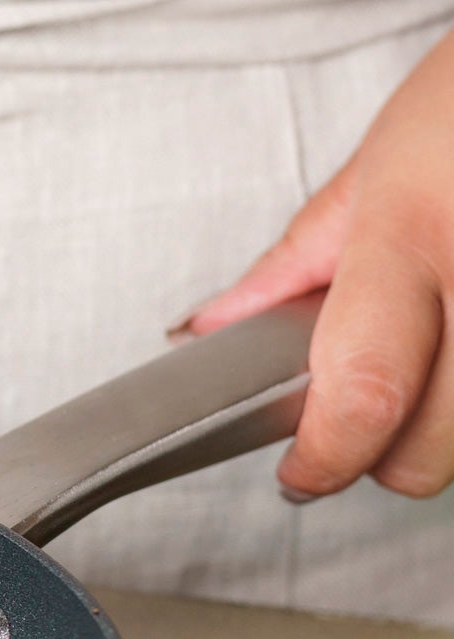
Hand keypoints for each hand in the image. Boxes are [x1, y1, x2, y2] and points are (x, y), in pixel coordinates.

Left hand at [179, 32, 453, 499]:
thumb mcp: (375, 164)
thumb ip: (294, 264)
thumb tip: (209, 332)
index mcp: (414, 233)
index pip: (361, 387)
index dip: (323, 456)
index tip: (300, 473)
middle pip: (435, 451)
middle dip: (389, 459)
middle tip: (366, 423)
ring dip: (450, 429)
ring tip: (432, 359)